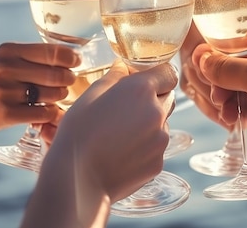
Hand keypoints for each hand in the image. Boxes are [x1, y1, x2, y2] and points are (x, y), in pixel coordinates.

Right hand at [0, 42, 78, 146]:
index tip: (76, 63)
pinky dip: (51, 114)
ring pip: (53, 94)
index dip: (71, 58)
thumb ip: (29, 59)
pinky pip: (44, 113)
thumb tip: (70, 57)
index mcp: (7, 50)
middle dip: (68, 80)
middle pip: (56, 73)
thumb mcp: (1, 65)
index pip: (52, 51)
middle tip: (67, 84)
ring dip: (59, 98)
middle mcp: (5, 68)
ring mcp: (4, 91)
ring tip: (53, 98)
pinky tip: (47, 113)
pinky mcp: (4, 114)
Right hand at [46, 60, 176, 202]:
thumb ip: (114, 76)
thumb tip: (124, 67)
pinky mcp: (158, 163)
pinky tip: (121, 152)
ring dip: (149, 123)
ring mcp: (161, 140)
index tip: (145, 80)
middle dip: (154, 98)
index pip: (169, 73)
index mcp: (141, 90)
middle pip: (168, 97)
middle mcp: (157, 113)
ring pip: (162, 123)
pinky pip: (156, 148)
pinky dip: (144, 147)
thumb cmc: (78, 133)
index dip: (158, 75)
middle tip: (128, 107)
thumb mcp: (91, 95)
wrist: (77, 179)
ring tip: (119, 134)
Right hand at [193, 31, 246, 157]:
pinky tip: (233, 119)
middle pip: (245, 66)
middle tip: (215, 94)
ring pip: (246, 87)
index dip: (225, 53)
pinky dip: (240, 110)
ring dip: (231, 98)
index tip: (204, 62)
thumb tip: (199, 58)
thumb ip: (226, 67)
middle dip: (226, 81)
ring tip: (224, 111)